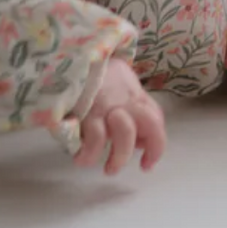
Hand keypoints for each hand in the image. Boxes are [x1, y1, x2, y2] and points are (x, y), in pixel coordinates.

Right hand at [77, 58, 166, 175]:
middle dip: (149, 149)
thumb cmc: (94, 72)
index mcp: (135, 96)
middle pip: (150, 125)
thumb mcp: (120, 83)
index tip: (147, 164)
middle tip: (134, 165)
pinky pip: (94, 138)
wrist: (70, 57)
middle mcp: (126, 101)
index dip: (156, 145)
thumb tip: (139, 140)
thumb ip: (131, 106)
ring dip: (119, 156)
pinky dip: (89, 154)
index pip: (156, 119)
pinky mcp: (87, 112)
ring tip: (109, 169)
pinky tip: (81, 160)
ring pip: (125, 133)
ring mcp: (107, 106)